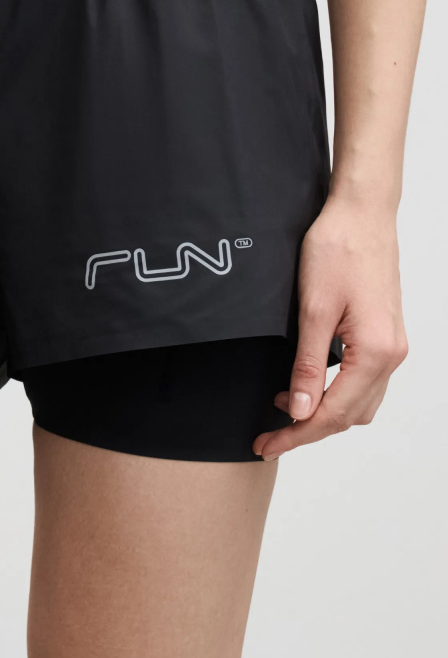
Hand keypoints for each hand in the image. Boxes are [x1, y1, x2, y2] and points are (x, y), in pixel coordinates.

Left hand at [253, 197, 407, 459]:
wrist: (362, 213)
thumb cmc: (338, 249)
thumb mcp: (313, 310)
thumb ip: (307, 366)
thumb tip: (299, 411)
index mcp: (376, 352)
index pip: (333, 413)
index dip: (296, 434)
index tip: (265, 445)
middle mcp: (392, 354)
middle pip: (349, 415)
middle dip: (308, 430)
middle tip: (267, 437)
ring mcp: (392, 345)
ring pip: (359, 402)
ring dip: (324, 413)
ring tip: (282, 411)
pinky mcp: (385, 335)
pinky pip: (364, 381)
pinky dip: (337, 393)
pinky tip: (308, 387)